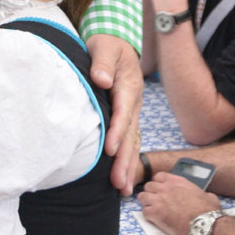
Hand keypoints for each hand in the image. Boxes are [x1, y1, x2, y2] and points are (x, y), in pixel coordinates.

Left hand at [86, 35, 142, 194]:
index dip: (116, 131)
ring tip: (123, 190)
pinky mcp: (128, 118)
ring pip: (132, 142)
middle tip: (119, 184)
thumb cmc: (107, 45)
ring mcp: (132, 112)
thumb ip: (102, 61)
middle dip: (125, 160)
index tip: (109, 150)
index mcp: (127, 87)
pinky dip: (128, 160)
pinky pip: (130, 142)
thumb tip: (101, 79)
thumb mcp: (104, 46)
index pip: (122, 112)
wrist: (116, 45)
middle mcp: (133, 103)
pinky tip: (123, 179)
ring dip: (128, 166)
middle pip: (130, 135)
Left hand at [139, 172, 221, 234]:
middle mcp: (165, 188)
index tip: (161, 190)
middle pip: (148, 186)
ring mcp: (158, 199)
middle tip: (156, 202)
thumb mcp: (207, 196)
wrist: (205, 225)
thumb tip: (204, 196)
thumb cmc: (208, 212)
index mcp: (177, 182)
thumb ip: (200, 192)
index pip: (158, 176)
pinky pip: (144, 212)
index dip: (158, 184)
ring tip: (153, 210)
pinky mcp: (155, 213)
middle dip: (151, 193)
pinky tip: (155, 220)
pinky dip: (148, 216)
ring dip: (147, 203)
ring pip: (142, 197)